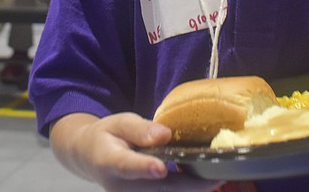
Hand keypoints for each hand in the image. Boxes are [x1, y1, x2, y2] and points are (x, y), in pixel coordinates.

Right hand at [51, 112, 223, 191]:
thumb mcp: (119, 122)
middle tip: (217, 175)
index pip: (128, 166)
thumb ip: (140, 129)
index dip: (144, 168)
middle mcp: (120, 186)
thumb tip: (165, 134)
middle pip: (156, 188)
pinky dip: (185, 188)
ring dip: (191, 188)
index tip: (160, 168)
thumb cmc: (107, 136)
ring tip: (218, 177)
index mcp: (110, 161)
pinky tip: (205, 179)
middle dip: (187, 184)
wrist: (90, 158)